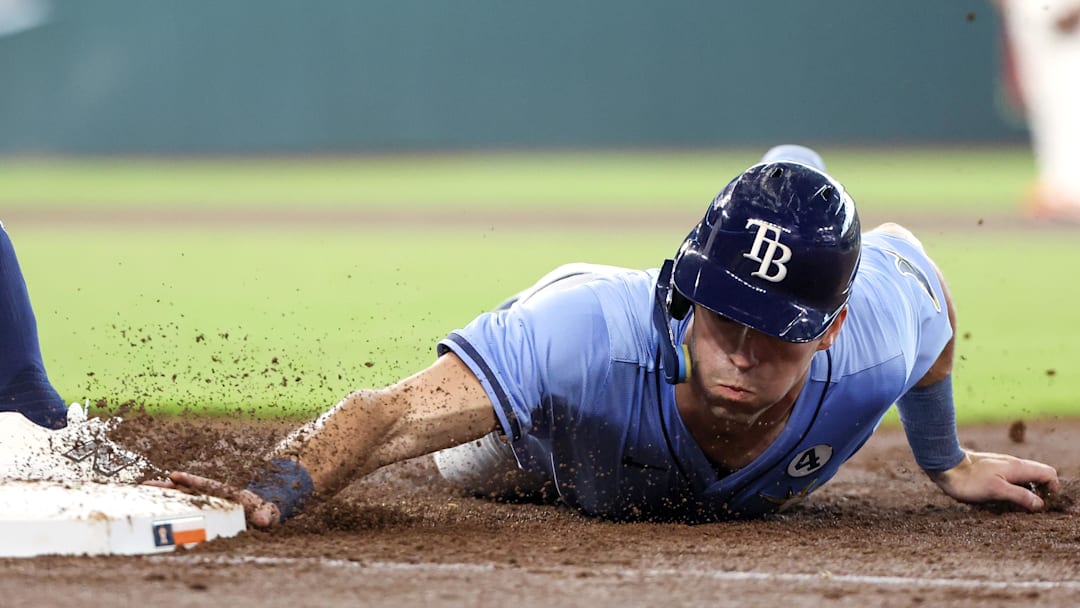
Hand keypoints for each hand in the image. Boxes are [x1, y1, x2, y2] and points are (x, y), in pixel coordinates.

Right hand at [146, 471, 280, 528]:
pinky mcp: (201, 514)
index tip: (175, 476)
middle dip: (168, 487)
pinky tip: (151, 513)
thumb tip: (262, 521)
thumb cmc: (265, 513)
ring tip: (141, 494)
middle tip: (146, 484)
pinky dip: (168, 512)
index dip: (191, 481)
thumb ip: (266, 516)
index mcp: (226, 494)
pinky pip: (183, 513)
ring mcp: (205, 505)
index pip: (206, 486)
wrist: (263, 516)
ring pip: (181, 500)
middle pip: (187, 490)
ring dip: (163, 497)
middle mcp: (212, 497)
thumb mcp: (268, 513)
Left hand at [928, 450, 1058, 510]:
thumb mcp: (996, 490)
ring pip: (1024, 480)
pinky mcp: (992, 471)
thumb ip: (1020, 495)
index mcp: (1018, 467)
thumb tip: (1040, 504)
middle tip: (1028, 508)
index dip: (1052, 489)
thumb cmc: (969, 479)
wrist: (945, 465)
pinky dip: (1011, 491)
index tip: (1043, 503)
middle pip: (1038, 477)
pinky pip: (1010, 481)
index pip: (1049, 473)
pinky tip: (1000, 501)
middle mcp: (1013, 465)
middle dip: (1039, 493)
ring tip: (1013, 507)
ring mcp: (1002, 467)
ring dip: (1025, 493)